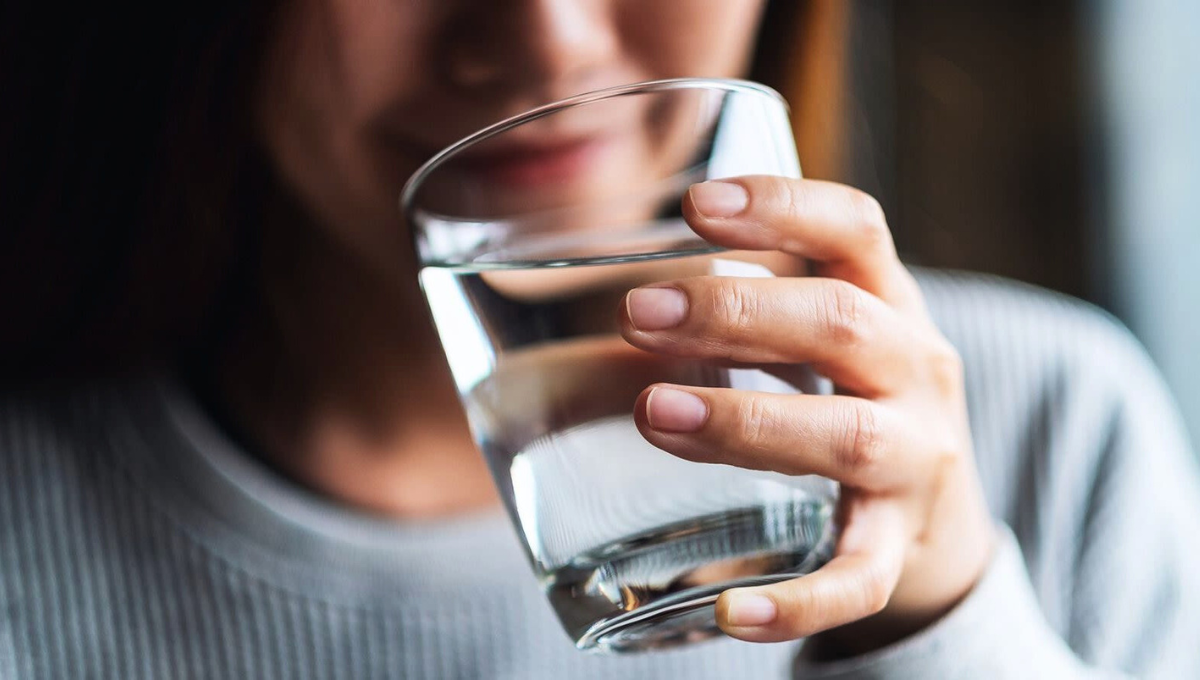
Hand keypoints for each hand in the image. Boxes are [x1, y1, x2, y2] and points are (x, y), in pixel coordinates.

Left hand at [619, 176, 996, 655]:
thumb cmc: (855, 402)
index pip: (856, 230)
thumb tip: (616, 275)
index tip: (698, 204)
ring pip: (848, 437)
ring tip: (655, 414)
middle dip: (738, 313)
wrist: (939, 524)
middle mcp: (916, 372)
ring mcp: (917, 461)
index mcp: (890, 304)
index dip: (783, 206)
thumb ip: (751, 300)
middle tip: (638, 313)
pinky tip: (730, 612)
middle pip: (843, 324)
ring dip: (748, 423)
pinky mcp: (899, 549)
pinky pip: (858, 579)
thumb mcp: (826, 336)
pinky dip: (799, 601)